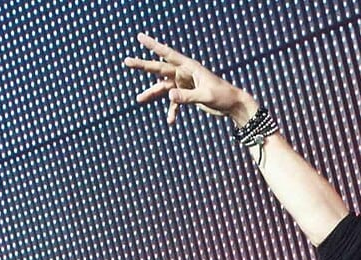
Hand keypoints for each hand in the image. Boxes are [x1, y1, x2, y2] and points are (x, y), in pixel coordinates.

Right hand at [123, 33, 255, 124]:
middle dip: (144, 66)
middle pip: (160, 69)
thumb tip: (169, 95)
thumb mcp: (205, 96)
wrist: (234, 106)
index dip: (153, 45)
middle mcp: (185, 73)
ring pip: (164, 88)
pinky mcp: (188, 95)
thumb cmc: (223, 96)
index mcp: (190, 67)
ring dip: (152, 94)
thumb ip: (187, 96)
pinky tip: (171, 121)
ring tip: (139, 99)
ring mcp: (185, 84)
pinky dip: (173, 111)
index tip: (140, 37)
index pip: (168, 54)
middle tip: (126, 61)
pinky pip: (175, 103)